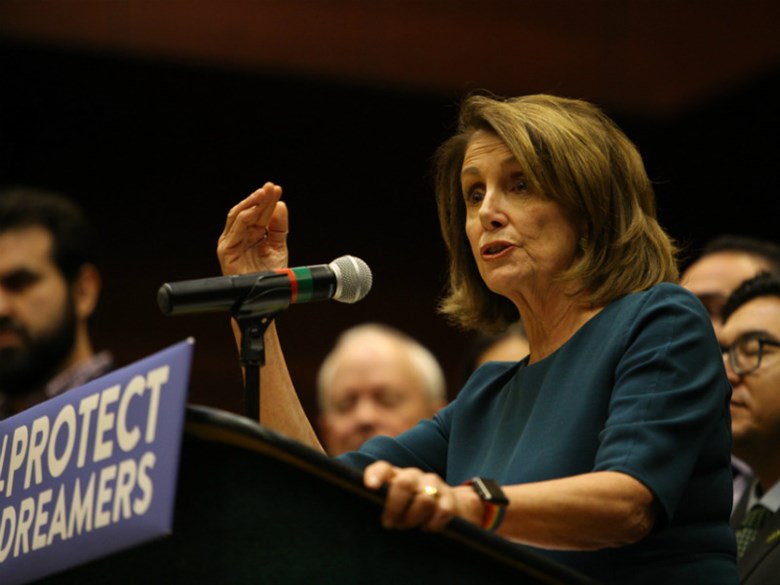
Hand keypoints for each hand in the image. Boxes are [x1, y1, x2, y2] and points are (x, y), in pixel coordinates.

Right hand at [217, 182, 288, 275]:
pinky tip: (253, 211)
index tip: (277, 189)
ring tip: (263, 194)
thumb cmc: (269, 275)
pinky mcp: (226, 251)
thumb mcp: (279, 247)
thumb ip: (279, 227)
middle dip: (260, 198)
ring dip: (251, 204)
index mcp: (252, 234)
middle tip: (271, 187)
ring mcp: (232, 243)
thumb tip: (280, 205)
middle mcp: (240, 236)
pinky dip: (243, 219)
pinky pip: (233, 231)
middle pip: (249, 211)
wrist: (266, 298)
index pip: (259, 213)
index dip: (268, 201)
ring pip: (238, 217)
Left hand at [364, 461, 482, 531]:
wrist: (449, 504)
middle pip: (404, 484)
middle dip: (394, 507)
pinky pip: (441, 512)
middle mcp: (415, 477)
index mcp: (396, 476)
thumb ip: (379, 502)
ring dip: (413, 519)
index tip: (370, 487)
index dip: (376, 475)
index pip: (383, 468)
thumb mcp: (394, 501)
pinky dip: (433, 524)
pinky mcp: (449, 500)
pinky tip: (427, 528)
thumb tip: (357, 511)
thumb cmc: (410, 507)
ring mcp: (433, 486)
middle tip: (389, 524)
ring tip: (408, 526)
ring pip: (424, 500)